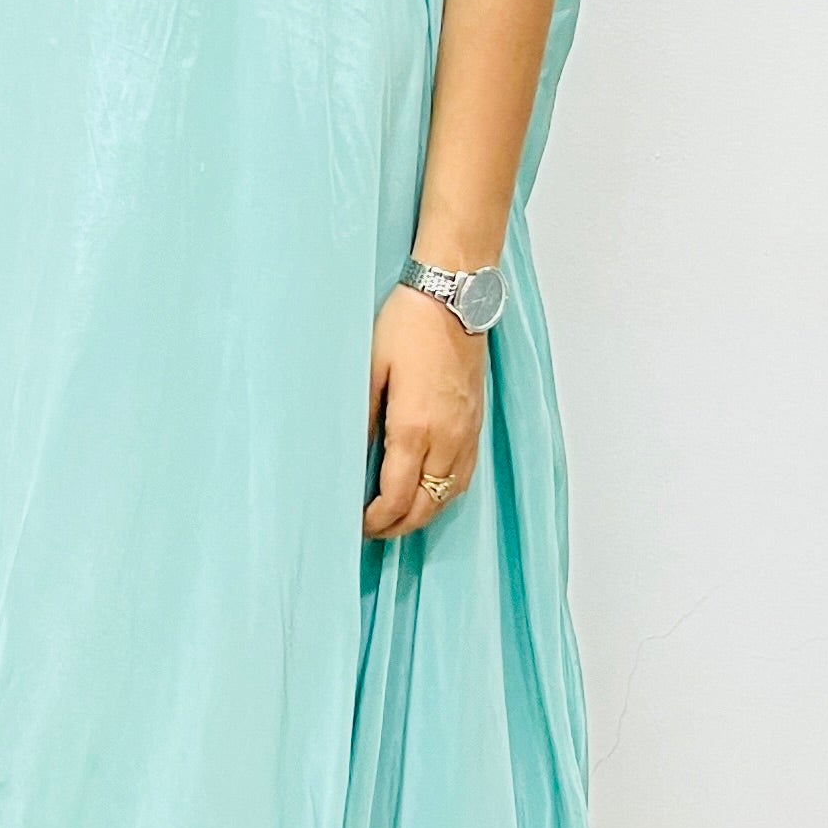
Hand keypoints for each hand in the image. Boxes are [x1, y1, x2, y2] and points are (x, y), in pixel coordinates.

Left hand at [363, 282, 485, 540]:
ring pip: (449, 495)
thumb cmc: (408, 324)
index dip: (375, 520)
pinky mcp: (476, 423)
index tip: (355, 524)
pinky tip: (429, 492)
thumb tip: (350, 459)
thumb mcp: (369, 370)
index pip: (396, 497)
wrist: (454, 297)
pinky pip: (465, 475)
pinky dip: (444, 494)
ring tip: (396, 519)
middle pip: (426, 506)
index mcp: (415, 427)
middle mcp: (447, 437)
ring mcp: (467, 432)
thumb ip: (362, 419)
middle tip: (371, 531)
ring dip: (422, 514)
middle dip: (397, 526)